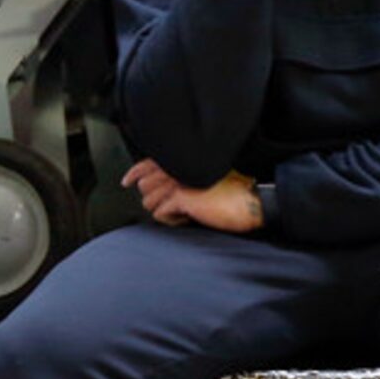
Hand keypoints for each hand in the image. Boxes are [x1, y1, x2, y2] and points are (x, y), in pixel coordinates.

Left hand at [123, 161, 262, 233]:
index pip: (148, 162)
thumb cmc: (235, 193)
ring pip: (149, 200)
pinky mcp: (182, 198)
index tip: (127, 181)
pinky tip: (186, 218)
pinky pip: (160, 213)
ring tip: (181, 212)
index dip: (134, 172)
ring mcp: (179, 181)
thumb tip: (161, 186)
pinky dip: (171, 220)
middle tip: (172, 204)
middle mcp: (179, 166)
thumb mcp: (208, 177)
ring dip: (163, 209)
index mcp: (186, 158)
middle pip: (145, 184)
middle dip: (154, 197)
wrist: (252, 203)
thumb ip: (185, 176)